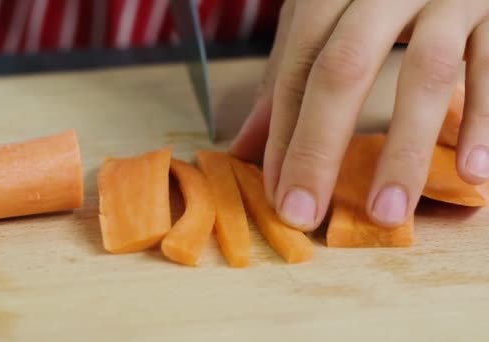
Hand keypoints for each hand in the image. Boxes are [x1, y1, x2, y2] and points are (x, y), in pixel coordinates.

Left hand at [230, 0, 488, 230]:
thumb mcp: (326, 17)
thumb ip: (291, 74)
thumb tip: (247, 144)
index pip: (298, 65)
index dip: (283, 132)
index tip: (278, 192)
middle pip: (343, 67)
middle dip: (318, 148)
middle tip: (304, 214)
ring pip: (424, 72)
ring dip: (403, 151)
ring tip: (386, 213)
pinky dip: (484, 119)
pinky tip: (473, 172)